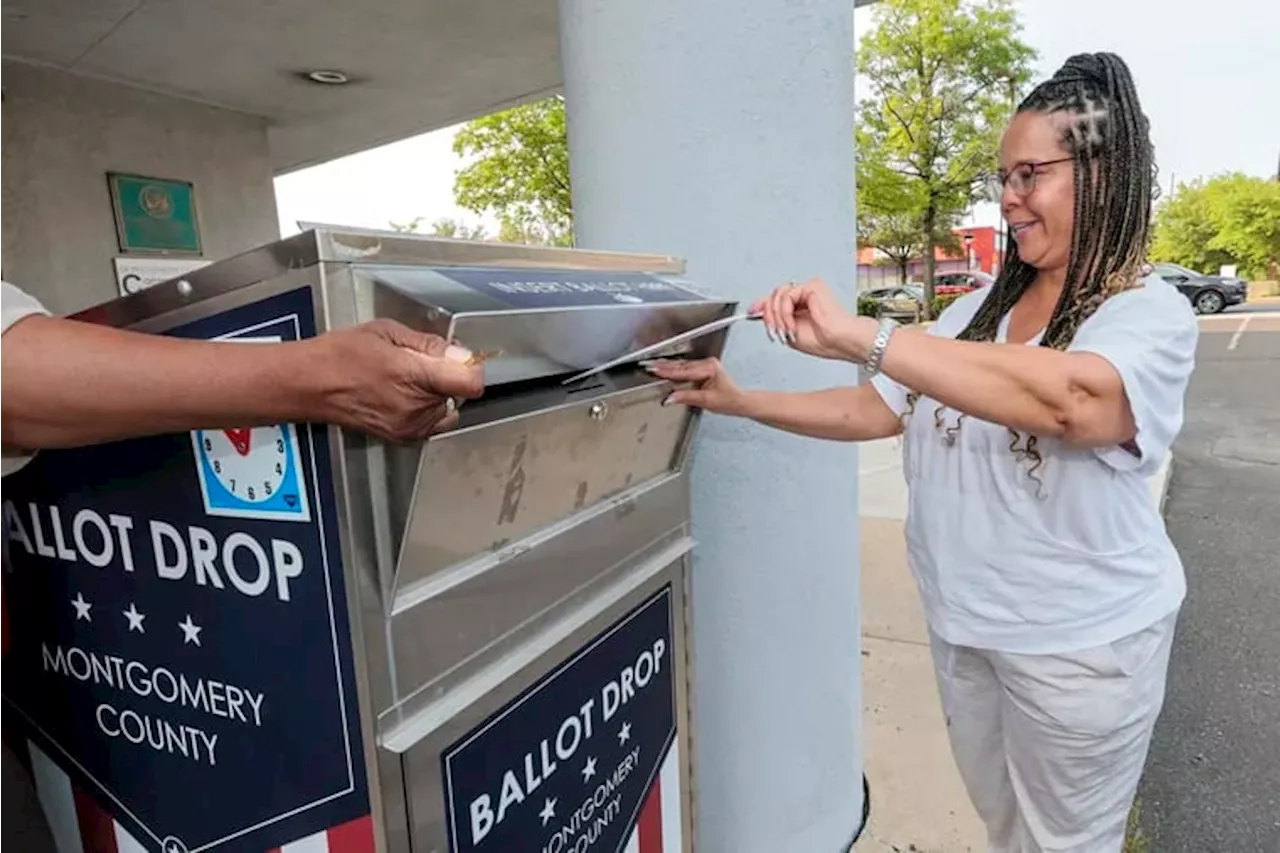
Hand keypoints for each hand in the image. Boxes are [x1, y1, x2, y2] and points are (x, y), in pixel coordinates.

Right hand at [310, 319, 484, 441]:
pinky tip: (400, 394)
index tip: (460, 358)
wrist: (309, 385)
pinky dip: (424, 409)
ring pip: (446, 408)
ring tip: (404, 379)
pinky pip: (431, 422)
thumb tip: (459, 353)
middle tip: (418, 362)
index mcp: (414, 377)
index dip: (470, 367)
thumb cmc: (340, 355)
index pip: (470, 382)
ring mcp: (410, 427)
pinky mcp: (403, 437)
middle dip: (447, 376)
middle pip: (458, 393)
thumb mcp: (387, 332)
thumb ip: (429, 344)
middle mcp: (416, 408)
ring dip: (436, 394)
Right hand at [643, 357, 748, 415]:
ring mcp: (705, 365)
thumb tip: (670, 397)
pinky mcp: (703, 369)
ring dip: (668, 366)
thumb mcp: (706, 401)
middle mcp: (707, 364)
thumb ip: (686, 397)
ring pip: (683, 366)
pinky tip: (666, 369)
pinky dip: (675, 369)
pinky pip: (686, 368)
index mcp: (709, 368)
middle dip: (664, 366)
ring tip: (654, 366)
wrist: (740, 402)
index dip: (667, 371)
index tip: (655, 371)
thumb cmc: (729, 400)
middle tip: (650, 366)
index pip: (683, 371)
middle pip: (681, 366)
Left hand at [752, 278, 871, 361]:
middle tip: (776, 332)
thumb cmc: (823, 341)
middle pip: (773, 295)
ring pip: (777, 295)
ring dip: (777, 317)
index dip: (762, 305)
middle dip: (769, 316)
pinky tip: (792, 325)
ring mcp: (808, 289)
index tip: (752, 313)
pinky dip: (785, 313)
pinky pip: (786, 296)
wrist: (838, 341)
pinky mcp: (812, 286)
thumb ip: (773, 317)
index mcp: (800, 305)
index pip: (776, 299)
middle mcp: (804, 295)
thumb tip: (755, 309)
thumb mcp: (788, 330)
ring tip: (787, 330)